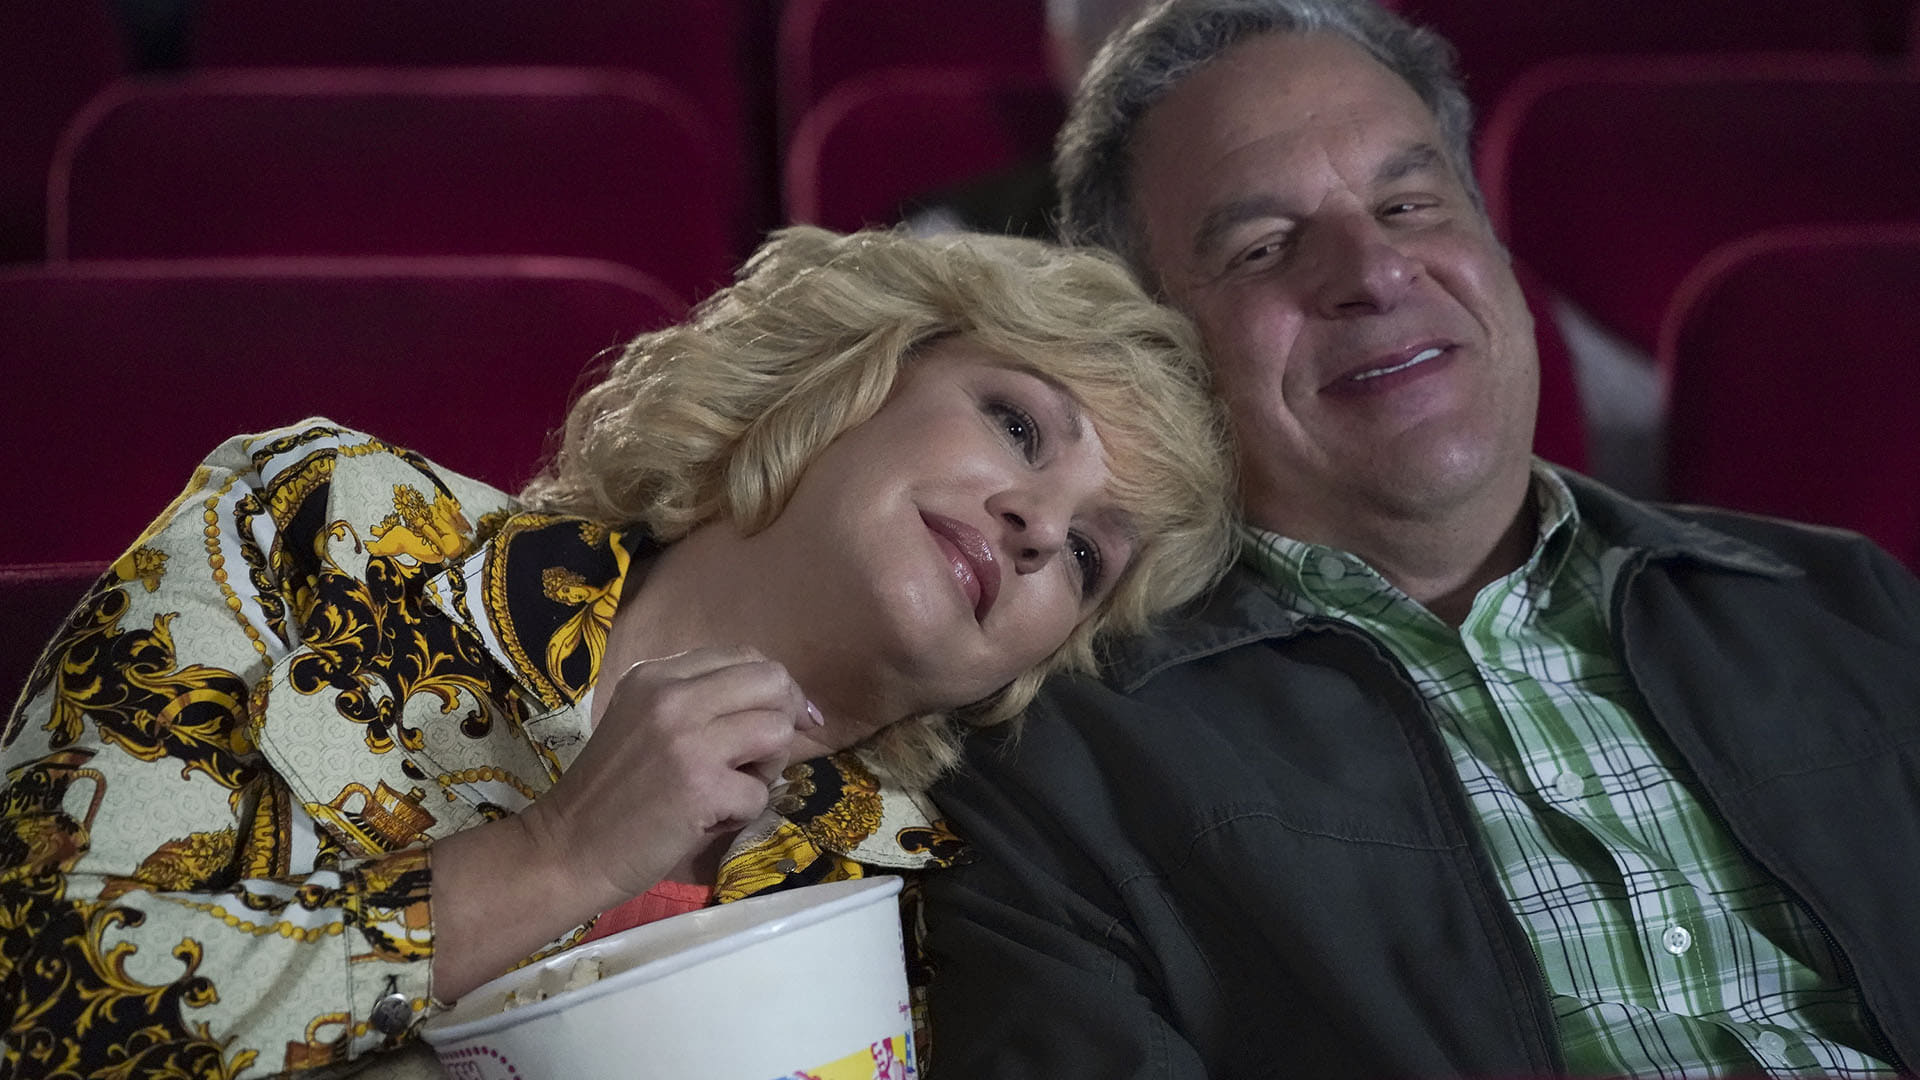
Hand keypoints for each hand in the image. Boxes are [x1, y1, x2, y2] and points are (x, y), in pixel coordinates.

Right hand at [516, 645, 819, 906]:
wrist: (568, 847)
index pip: (745, 656)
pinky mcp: (700, 786)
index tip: (785, 719)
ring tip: (732, 788)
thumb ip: (699, 702)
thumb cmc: (612, 791)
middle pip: (772, 681)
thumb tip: (782, 703)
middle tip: (763, 758)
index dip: (775, 689)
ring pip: (777, 731)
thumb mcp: (645, 721)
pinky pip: (761, 792)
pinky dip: (743, 813)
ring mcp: (686, 739)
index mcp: (657, 674)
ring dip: (768, 767)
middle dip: (784, 719)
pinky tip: (708, 819)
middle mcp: (672, 695)